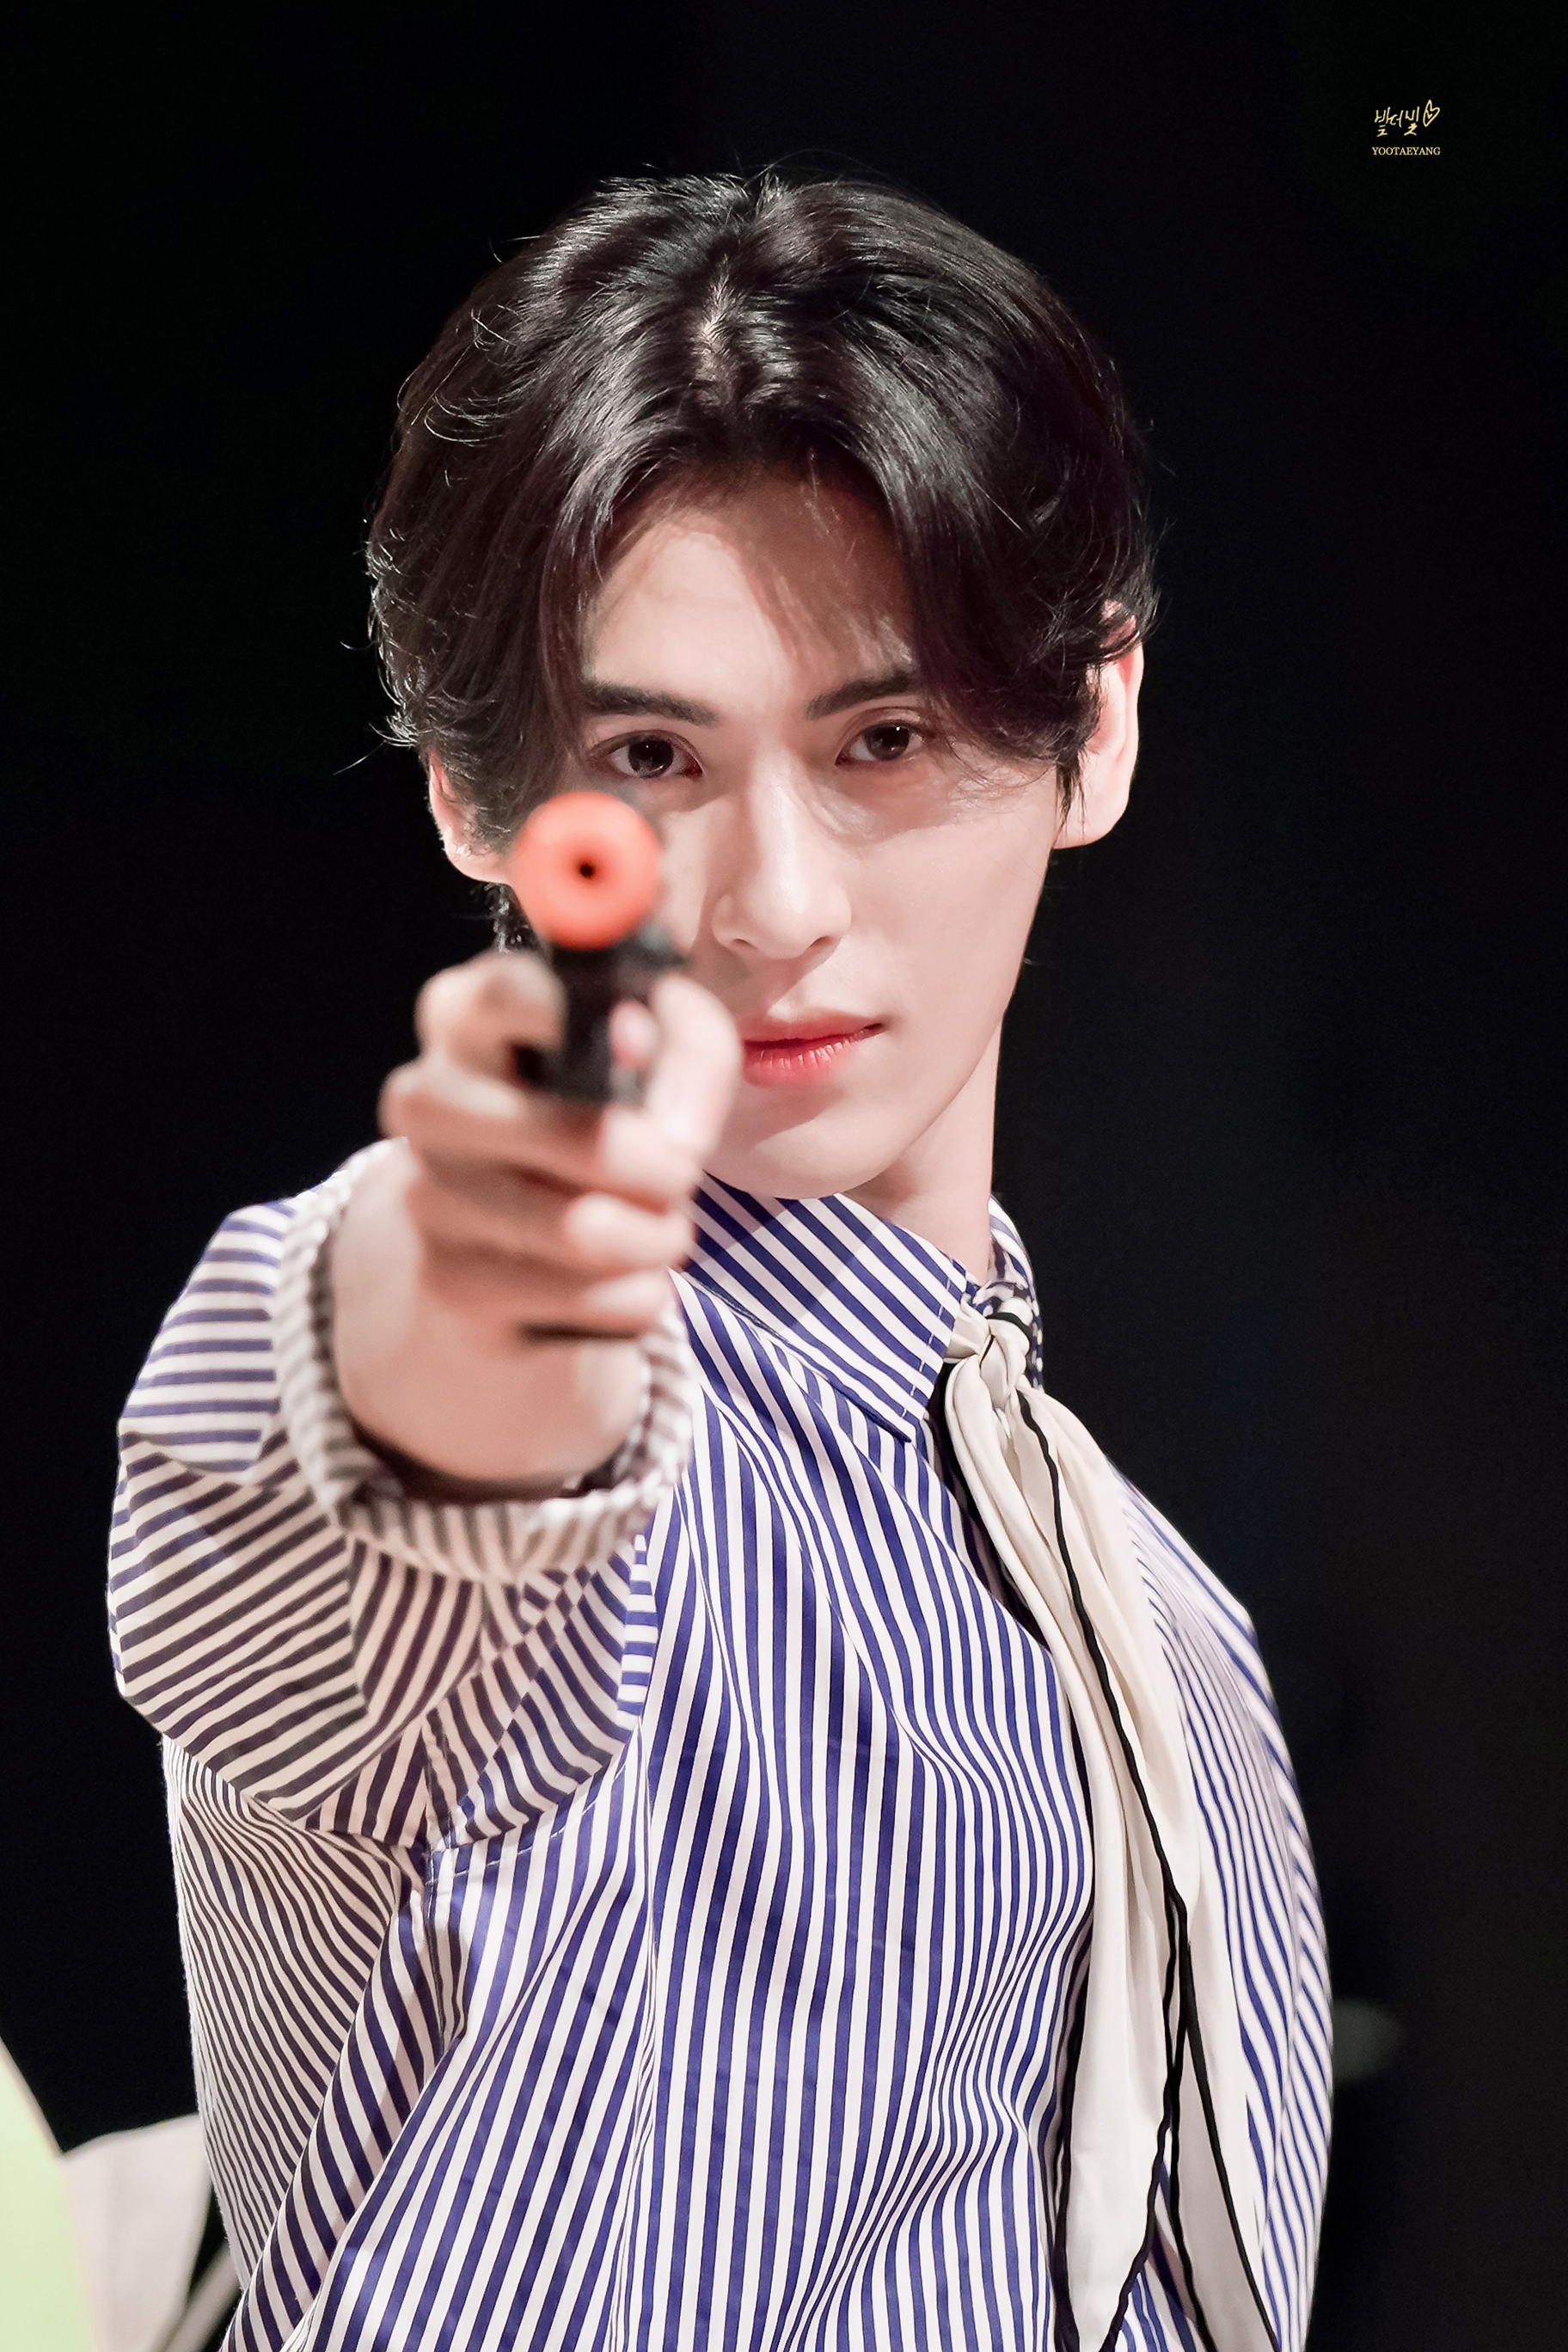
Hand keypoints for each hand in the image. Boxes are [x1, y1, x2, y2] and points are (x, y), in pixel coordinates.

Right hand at [330, 951, 738, 1490]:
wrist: (514, 1236)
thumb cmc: (601, 1114)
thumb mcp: (660, 1054)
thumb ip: (683, 1040)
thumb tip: (647, 1072)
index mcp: (465, 1017)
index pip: (506, 995)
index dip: (581, 1021)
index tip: (637, 1046)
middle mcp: (427, 1101)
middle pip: (585, 1138)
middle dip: (666, 1169)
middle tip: (679, 1174)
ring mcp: (428, 1199)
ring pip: (592, 1233)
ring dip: (660, 1238)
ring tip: (658, 1229)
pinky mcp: (448, 1288)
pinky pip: (592, 1303)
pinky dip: (636, 1298)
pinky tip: (617, 1279)